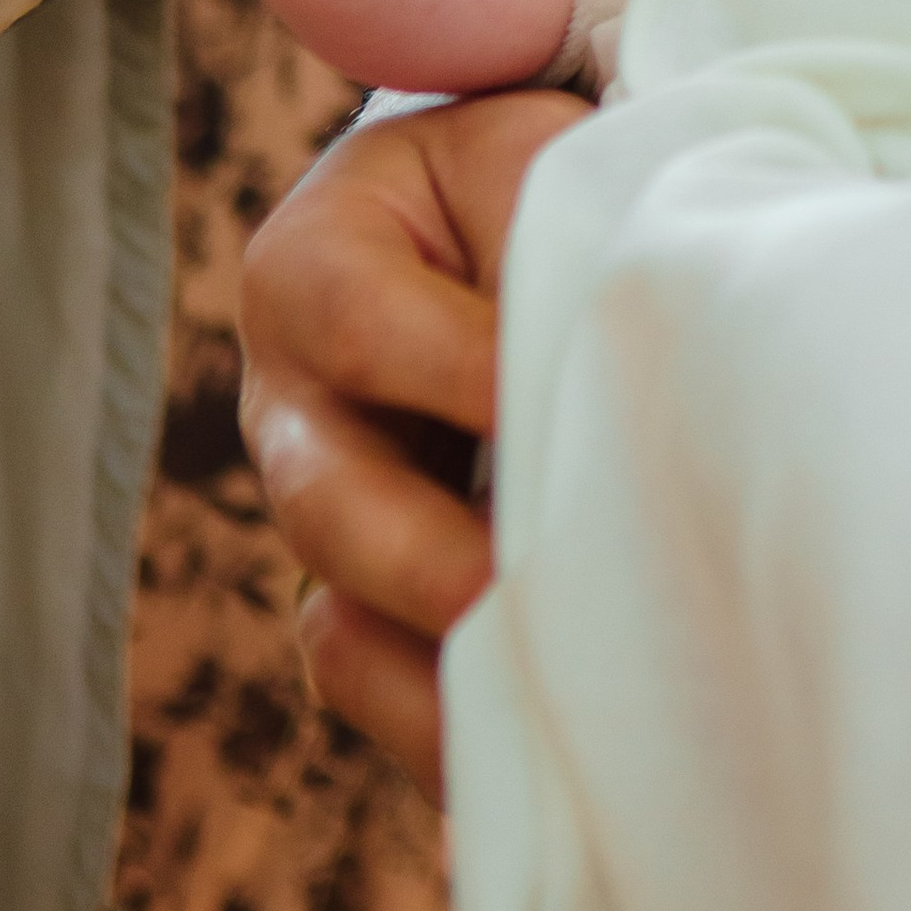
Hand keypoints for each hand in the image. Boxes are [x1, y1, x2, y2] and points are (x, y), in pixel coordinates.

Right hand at [240, 86, 580, 800]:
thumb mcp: (540, 156)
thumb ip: (549, 215)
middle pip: (326, 504)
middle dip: (429, 559)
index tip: (569, 400)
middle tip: (523, 588)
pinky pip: (390, 697)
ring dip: (445, 673)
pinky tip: (556, 754)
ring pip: (343, 627)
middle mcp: (295, 409)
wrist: (543, 221)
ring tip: (554, 702)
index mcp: (312, 269)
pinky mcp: (382, 610)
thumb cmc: (548, 176)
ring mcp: (332, 522)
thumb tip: (615, 323)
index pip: (363, 328)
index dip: (462, 372)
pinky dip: (460, 733)